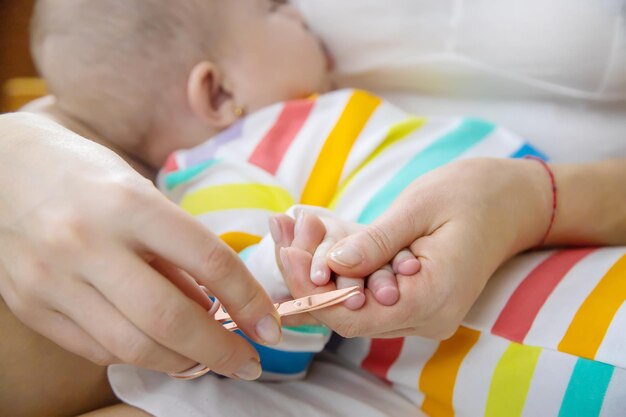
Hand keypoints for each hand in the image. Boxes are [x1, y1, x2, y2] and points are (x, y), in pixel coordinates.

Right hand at [0, 113, 280, 379]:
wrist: (4, 169)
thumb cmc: (87, 176)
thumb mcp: (142, 195)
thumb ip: (174, 252)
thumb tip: (211, 309)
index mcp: (128, 204)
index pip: (207, 260)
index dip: (248, 300)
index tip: (270, 325)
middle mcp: (87, 243)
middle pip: (170, 318)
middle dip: (220, 350)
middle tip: (248, 362)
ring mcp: (51, 280)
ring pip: (132, 346)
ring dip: (182, 362)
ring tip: (207, 360)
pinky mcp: (30, 306)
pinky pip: (96, 349)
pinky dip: (137, 356)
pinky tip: (160, 351)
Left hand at [277, 158, 550, 338]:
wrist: (514, 201)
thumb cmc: (474, 195)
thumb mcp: (420, 207)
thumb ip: (376, 241)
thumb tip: (332, 264)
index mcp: (433, 298)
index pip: (354, 316)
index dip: (313, 290)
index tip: (287, 251)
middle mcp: (427, 317)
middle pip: (348, 314)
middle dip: (310, 276)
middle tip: (283, 231)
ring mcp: (423, 312)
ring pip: (354, 306)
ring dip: (322, 272)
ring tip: (296, 229)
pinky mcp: (417, 300)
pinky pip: (369, 295)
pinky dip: (344, 271)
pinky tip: (319, 240)